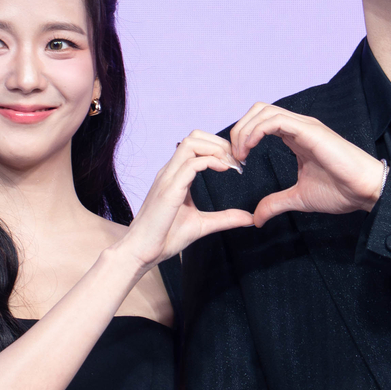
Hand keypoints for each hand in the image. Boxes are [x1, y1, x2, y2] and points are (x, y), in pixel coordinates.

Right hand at [114, 131, 254, 271]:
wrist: (141, 252)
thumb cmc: (164, 238)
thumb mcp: (201, 225)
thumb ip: (224, 219)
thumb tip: (249, 219)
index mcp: (175, 176)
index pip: (196, 145)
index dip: (219, 148)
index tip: (236, 165)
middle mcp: (170, 172)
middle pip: (194, 136)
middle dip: (220, 143)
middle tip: (236, 161)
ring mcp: (168, 179)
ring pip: (191, 143)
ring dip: (216, 149)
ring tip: (231, 165)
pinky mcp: (169, 190)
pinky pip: (190, 164)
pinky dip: (211, 161)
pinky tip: (224, 170)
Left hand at [229, 103, 384, 225]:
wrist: (365, 191)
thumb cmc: (341, 191)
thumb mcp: (299, 198)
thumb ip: (276, 203)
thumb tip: (257, 217)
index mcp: (296, 138)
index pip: (261, 123)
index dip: (243, 138)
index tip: (236, 162)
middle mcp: (298, 127)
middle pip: (258, 111)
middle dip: (239, 130)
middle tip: (233, 156)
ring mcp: (305, 126)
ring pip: (264, 111)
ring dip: (244, 130)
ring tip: (239, 154)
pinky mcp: (310, 130)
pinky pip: (275, 120)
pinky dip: (256, 131)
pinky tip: (249, 149)